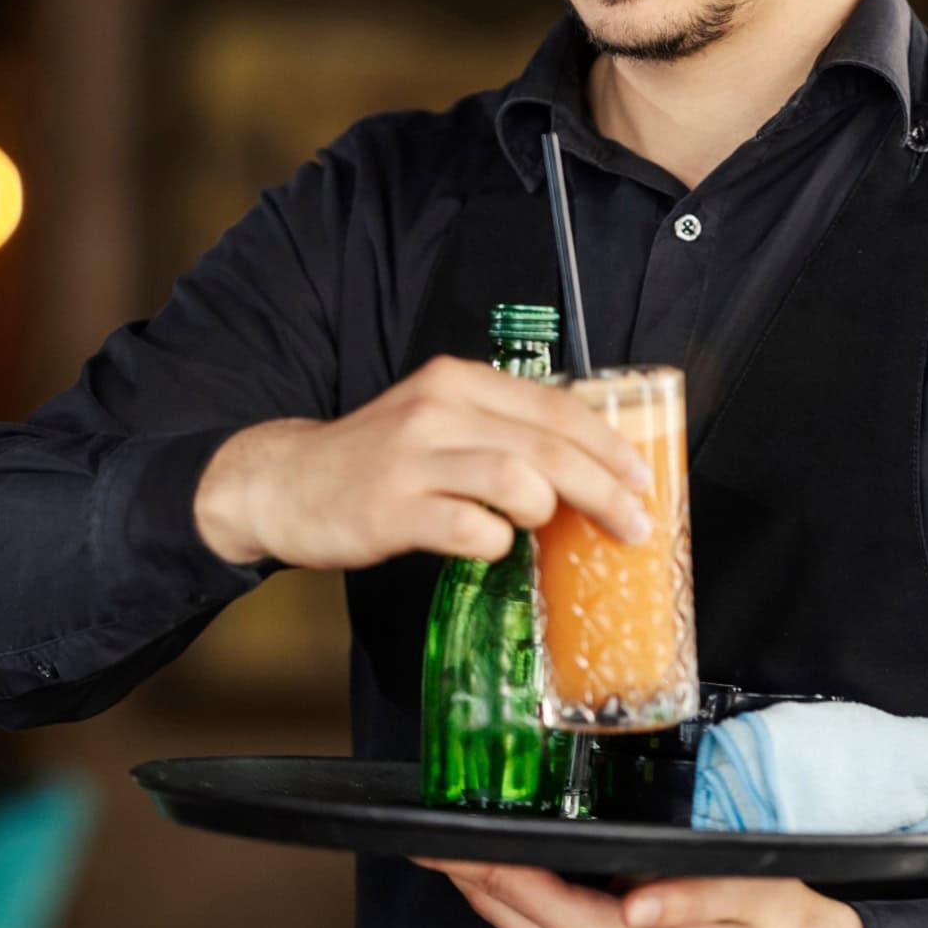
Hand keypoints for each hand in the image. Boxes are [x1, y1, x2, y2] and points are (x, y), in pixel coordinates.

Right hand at [195, 355, 656, 569]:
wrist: (284, 481)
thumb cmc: (378, 458)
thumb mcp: (438, 420)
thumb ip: (500, 431)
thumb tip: (587, 465)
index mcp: (459, 381)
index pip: (558, 408)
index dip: (611, 446)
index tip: (643, 480)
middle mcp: (438, 409)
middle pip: (550, 448)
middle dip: (605, 491)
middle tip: (633, 525)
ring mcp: (412, 459)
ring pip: (518, 481)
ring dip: (549, 511)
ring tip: (543, 526)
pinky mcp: (389, 509)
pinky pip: (467, 528)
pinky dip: (494, 542)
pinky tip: (490, 546)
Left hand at [413, 859, 864, 927]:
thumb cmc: (778, 924)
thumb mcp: (748, 897)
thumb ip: (691, 901)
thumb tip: (639, 906)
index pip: (529, 897)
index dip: (478, 867)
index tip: (435, 839)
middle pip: (510, 915)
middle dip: (463, 876)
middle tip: (420, 835)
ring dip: (484, 892)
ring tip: (450, 851)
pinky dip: (517, 906)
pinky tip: (508, 879)